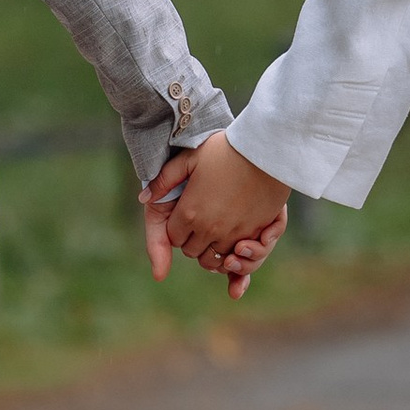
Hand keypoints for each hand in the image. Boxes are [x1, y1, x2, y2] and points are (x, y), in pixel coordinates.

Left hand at [144, 144, 287, 299]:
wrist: (265, 151)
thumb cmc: (226, 150)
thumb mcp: (190, 158)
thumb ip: (164, 179)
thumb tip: (144, 198)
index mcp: (189, 212)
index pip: (173, 238)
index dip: (176, 229)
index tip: (184, 216)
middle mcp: (209, 229)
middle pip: (192, 251)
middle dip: (192, 241)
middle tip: (199, 223)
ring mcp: (233, 235)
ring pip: (214, 259)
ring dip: (212, 250)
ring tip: (216, 232)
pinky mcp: (255, 235)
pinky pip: (238, 259)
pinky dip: (234, 255)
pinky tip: (234, 242)